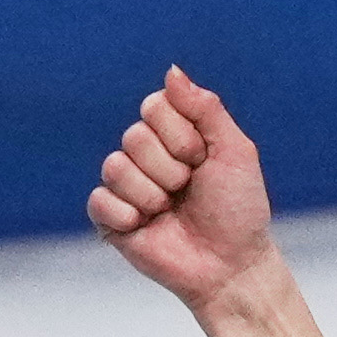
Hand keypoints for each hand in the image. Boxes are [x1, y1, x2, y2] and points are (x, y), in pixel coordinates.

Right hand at [91, 66, 271, 307]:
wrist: (232, 265)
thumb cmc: (238, 210)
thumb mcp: (235, 150)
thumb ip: (205, 107)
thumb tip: (172, 71)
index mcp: (172, 133)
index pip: (154, 106)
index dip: (182, 136)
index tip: (204, 160)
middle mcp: (145, 155)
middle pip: (134, 136)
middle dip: (171, 168)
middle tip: (189, 190)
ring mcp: (126, 186)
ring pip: (115, 167)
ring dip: (153, 194)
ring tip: (171, 210)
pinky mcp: (111, 219)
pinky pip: (98, 200)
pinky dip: (126, 215)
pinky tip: (147, 226)